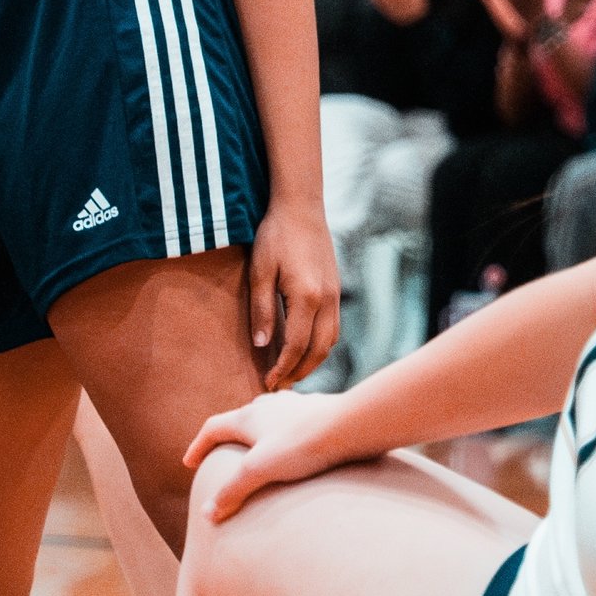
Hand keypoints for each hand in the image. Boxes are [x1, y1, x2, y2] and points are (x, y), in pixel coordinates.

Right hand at [186, 383, 354, 514]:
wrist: (354, 424)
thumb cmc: (304, 445)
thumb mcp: (260, 470)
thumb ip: (232, 491)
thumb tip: (207, 514)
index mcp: (248, 416)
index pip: (212, 428)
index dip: (198, 446)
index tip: (189, 463)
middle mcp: (269, 406)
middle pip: (239, 420)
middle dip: (228, 439)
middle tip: (223, 457)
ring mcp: (296, 407)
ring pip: (269, 418)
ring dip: (259, 435)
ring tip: (260, 454)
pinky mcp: (320, 412)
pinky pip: (295, 424)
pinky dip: (287, 436)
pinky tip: (298, 451)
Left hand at [245, 200, 338, 385]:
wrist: (302, 208)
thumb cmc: (275, 236)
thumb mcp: (259, 272)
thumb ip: (262, 310)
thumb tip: (261, 345)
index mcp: (306, 296)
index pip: (296, 345)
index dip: (282, 368)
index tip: (268, 383)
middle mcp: (327, 300)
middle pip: (318, 350)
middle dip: (299, 372)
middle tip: (279, 387)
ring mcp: (335, 295)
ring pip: (331, 341)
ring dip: (313, 362)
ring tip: (292, 373)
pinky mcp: (337, 290)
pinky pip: (333, 327)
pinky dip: (321, 345)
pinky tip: (305, 349)